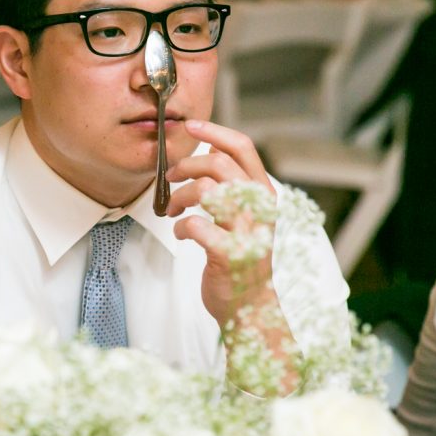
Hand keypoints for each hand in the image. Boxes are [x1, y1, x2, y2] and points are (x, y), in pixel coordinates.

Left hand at [167, 119, 278, 323]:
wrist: (253, 309)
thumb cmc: (244, 259)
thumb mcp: (246, 216)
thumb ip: (234, 186)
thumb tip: (210, 153)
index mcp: (264, 194)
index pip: (243, 148)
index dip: (215, 131)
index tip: (190, 126)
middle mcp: (260, 209)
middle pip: (220, 164)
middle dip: (186, 166)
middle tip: (171, 178)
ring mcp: (248, 232)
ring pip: (208, 190)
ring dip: (180, 196)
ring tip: (172, 209)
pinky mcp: (231, 255)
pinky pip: (196, 226)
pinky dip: (180, 226)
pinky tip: (181, 232)